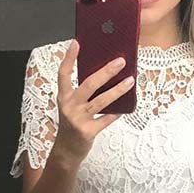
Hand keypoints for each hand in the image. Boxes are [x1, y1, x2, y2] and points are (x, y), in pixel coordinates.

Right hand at [54, 39, 133, 163]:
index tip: (77, 42)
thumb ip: (82, 92)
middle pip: (89, 84)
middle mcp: (69, 106)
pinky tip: (127, 106)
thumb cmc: (72, 123)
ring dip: (117, 90)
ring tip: (130, 80)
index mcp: (63, 97)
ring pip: (101, 101)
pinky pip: (106, 119)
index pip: (63, 74)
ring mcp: (78, 119)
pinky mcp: (87, 132)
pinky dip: (117, 112)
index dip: (69, 58)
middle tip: (121, 61)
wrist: (67, 150)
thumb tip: (105, 74)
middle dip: (106, 72)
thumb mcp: (71, 106)